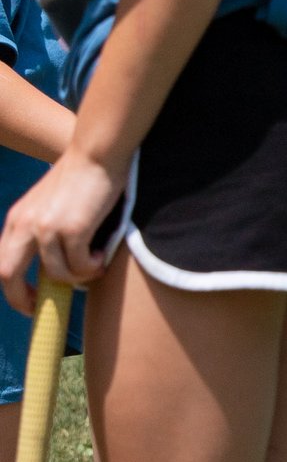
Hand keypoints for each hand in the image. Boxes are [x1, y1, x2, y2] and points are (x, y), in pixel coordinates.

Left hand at [0, 151, 124, 305]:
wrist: (97, 153)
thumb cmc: (81, 177)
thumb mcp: (49, 205)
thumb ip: (43, 231)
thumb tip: (56, 271)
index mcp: (17, 218)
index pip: (2, 263)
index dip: (12, 291)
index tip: (30, 303)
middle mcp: (25, 224)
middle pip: (8, 275)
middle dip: (22, 299)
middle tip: (42, 308)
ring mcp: (47, 227)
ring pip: (57, 274)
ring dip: (78, 278)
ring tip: (94, 266)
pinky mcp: (72, 229)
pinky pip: (80, 265)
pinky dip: (93, 267)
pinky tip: (102, 254)